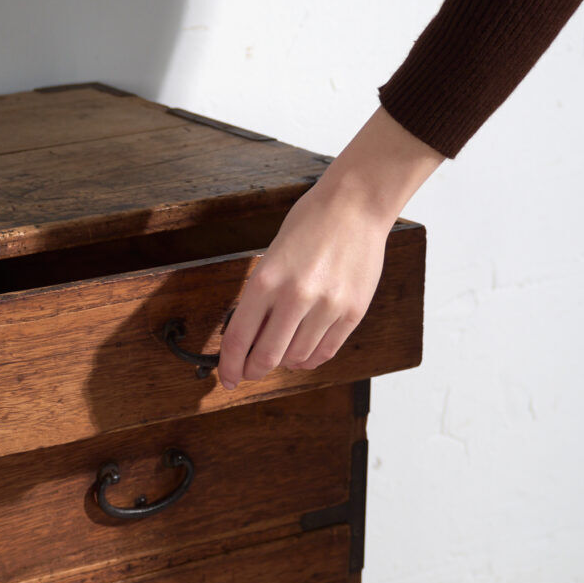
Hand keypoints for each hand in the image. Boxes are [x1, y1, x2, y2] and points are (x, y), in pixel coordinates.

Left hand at [217, 106, 444, 388]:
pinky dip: (311, 358)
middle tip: (250, 372)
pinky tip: (304, 351)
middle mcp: (296, 296)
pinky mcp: (352, 312)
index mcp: (266, 280)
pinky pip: (326, 351)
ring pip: (297, 358)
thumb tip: (249, 339)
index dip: (230, 365)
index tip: (228, 377)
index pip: (239, 338)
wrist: (355, 205)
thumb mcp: (271, 257)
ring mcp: (327, 306)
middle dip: (253, 370)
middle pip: (267, 356)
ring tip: (281, 353)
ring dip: (285, 362)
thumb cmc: (310, 225)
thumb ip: (260, 298)